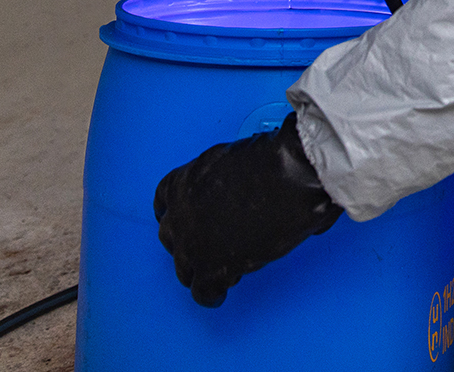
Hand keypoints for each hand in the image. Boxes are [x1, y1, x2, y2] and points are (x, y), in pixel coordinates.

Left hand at [153, 114, 343, 306]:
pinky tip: (219, 294)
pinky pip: (202, 291)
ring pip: (183, 268)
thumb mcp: (236, 158)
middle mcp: (180, 214)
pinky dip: (211, 294)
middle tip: (206, 244)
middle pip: (171, 238)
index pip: (164, 202)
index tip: (185, 219)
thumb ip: (229, 178)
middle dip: (187, 243)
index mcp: (183, 182)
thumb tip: (251, 189)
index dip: (177, 214)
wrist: (288, 178)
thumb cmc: (274, 160)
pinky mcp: (212, 269)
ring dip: (198, 270)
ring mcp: (193, 244)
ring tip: (214, 271)